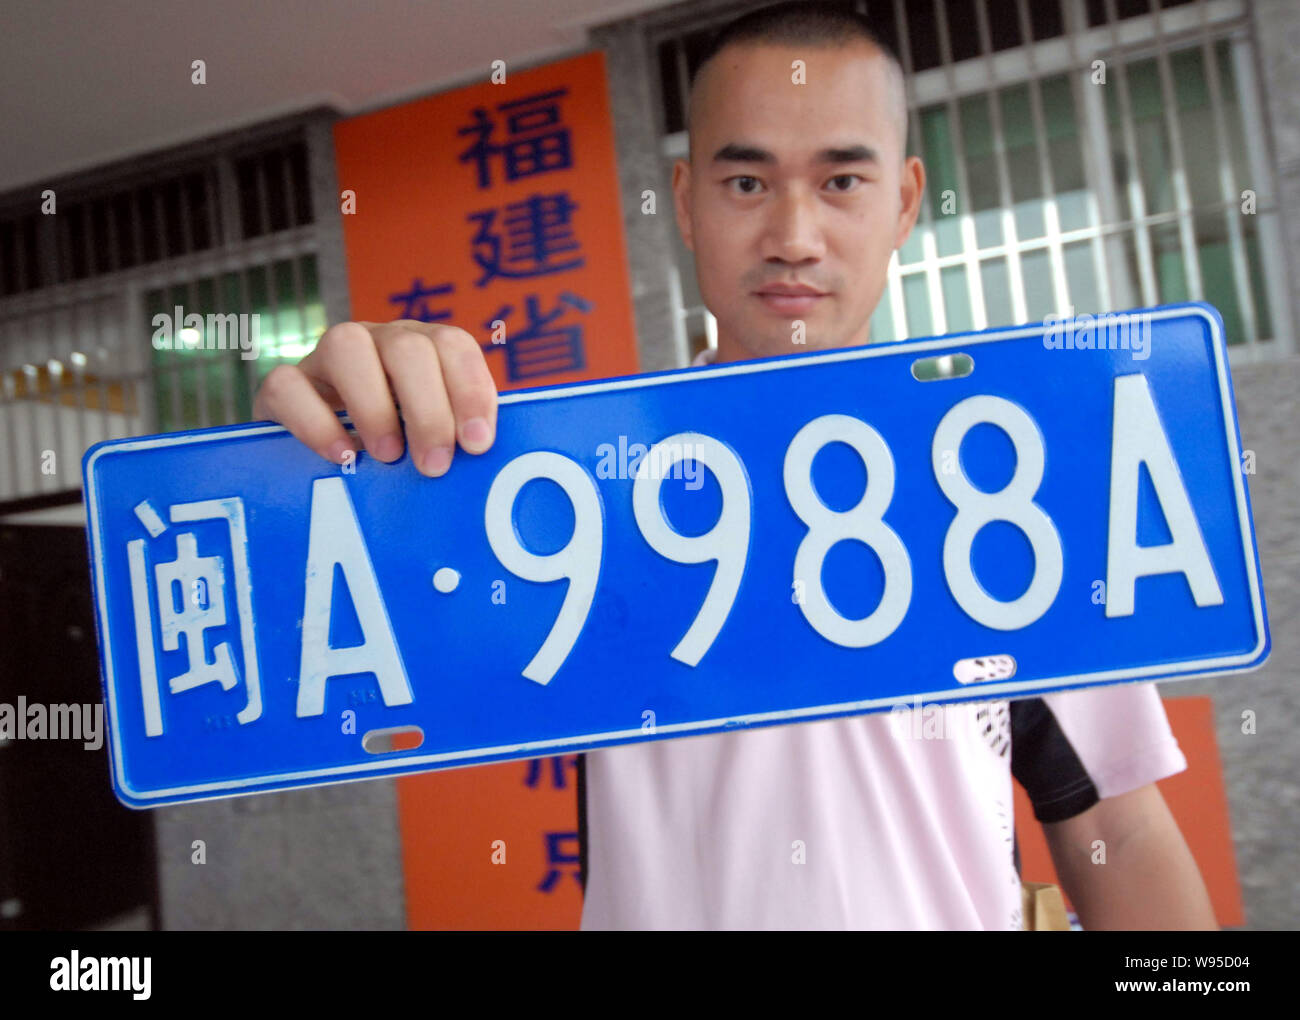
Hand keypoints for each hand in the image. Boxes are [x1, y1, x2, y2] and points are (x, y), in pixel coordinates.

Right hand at [252, 319, 497, 476]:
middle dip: (428, 410)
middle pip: (407, 347)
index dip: (470, 390)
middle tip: (434, 464)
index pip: (453, 345)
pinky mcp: (282, 386)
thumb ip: (456, 439)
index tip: (476, 443)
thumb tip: (483, 462)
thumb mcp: (430, 440)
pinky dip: (317, 424)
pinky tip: (342, 456)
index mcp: (423, 348)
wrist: (314, 461)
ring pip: (346, 345)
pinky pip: (289, 385)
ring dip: (374, 406)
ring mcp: (326, 358)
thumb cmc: (394, 450)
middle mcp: (377, 342)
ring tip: (388, 457)